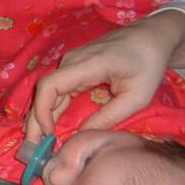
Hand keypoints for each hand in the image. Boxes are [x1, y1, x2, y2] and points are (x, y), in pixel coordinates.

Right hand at [24, 10, 184, 143]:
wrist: (152, 36)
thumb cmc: (148, 65)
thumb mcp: (137, 97)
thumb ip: (109, 117)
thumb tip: (81, 135)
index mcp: (89, 65)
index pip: (50, 85)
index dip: (42, 111)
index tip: (48, 134)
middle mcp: (73, 62)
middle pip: (43, 92)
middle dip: (35, 121)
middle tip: (32, 148)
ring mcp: (71, 63)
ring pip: (46, 92)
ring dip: (39, 117)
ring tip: (37, 142)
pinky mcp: (73, 68)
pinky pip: (55, 90)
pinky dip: (49, 110)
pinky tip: (47, 128)